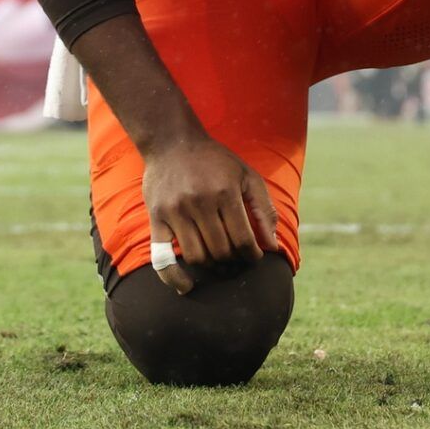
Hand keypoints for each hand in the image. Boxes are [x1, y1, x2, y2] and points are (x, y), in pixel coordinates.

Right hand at [142, 133, 278, 294]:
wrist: (172, 141)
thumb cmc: (215, 160)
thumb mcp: (247, 176)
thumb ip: (263, 209)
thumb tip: (272, 247)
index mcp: (225, 192)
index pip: (243, 240)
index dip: (253, 256)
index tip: (254, 258)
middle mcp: (200, 202)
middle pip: (221, 251)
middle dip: (234, 260)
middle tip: (237, 259)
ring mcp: (176, 212)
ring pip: (198, 257)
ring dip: (211, 265)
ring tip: (219, 261)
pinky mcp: (157, 218)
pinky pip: (163, 257)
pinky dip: (174, 277)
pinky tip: (187, 286)